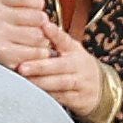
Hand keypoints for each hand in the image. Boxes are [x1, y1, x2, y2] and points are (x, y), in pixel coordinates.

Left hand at [0, 0, 113, 121]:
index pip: (65, 39)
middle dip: (40, 67)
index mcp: (74, 50)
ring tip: (25, 81)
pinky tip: (34, 93)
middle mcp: (78, 65)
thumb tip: (38, 23)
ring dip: (42, 82)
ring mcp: (80, 83)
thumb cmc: (76, 65)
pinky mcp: (78, 99)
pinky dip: (47, 96)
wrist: (100, 88)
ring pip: (60, 83)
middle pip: (59, 66)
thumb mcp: (70, 49)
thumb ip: (55, 39)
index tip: (43, 26)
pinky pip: (61, 98)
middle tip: (22, 67)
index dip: (55, 33)